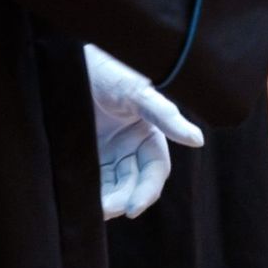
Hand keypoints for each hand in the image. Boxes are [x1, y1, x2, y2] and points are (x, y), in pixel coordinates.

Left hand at [85, 43, 204, 220]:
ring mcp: (107, 151)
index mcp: (149, 133)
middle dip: (122, 199)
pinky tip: (79, 199)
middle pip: (132, 183)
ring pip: (112, 186)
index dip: (147, 191)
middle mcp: (130, 145)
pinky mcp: (84, 153)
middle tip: (104, 209)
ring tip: (91, 209)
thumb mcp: (137, 92)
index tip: (132, 209)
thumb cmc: (111, 69)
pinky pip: (92, 179)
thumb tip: (198, 140)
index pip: (155, 170)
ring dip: (106, 200)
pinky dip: (89, 192)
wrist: (69, 58)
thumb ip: (166, 115)